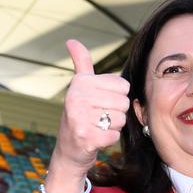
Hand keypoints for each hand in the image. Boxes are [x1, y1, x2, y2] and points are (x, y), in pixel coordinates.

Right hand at [52, 39, 129, 174]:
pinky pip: (114, 136)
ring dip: (113, 127)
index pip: (123, 86)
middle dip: (116, 114)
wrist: (69, 151)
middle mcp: (77, 98)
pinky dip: (109, 140)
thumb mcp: (79, 88)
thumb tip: (71, 40)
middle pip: (123, 103)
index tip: (101, 103)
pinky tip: (97, 139)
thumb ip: (81, 64)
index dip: (117, 97)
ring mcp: (80, 118)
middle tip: (99, 118)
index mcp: (80, 83)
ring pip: (120, 120)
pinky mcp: (86, 138)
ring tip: (97, 128)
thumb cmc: (79, 116)